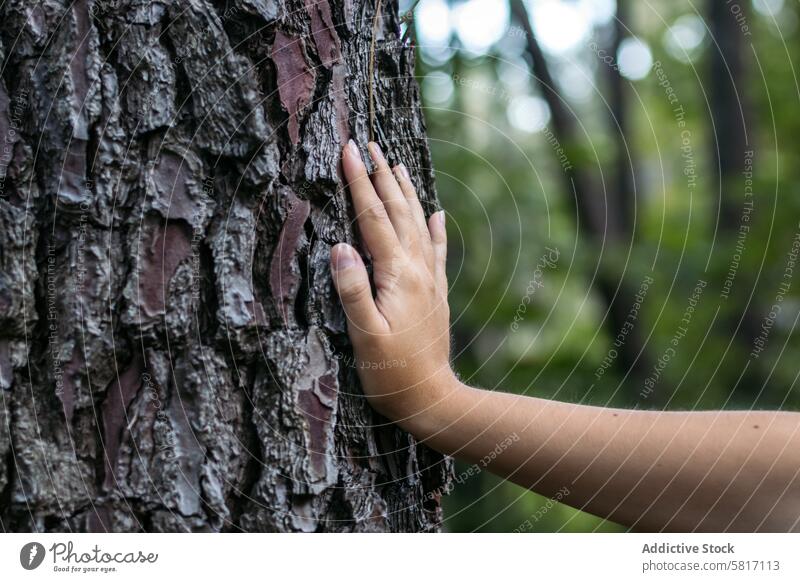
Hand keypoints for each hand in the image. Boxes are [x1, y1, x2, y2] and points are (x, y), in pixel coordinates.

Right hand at [330, 140, 456, 423]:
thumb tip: (339, 245)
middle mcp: (418, 269)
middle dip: (381, 176)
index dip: (359, 182)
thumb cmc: (391, 372)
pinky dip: (435, 228)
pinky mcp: (435, 292)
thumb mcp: (364, 335)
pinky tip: (436, 213)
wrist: (431, 397)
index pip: (373, 218)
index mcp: (397, 275)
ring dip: (406, 192)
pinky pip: (437, 250)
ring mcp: (430, 279)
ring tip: (397, 165)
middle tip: (369, 144)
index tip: (349, 150)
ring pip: (417, 224)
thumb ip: (352, 289)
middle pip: (398, 212)